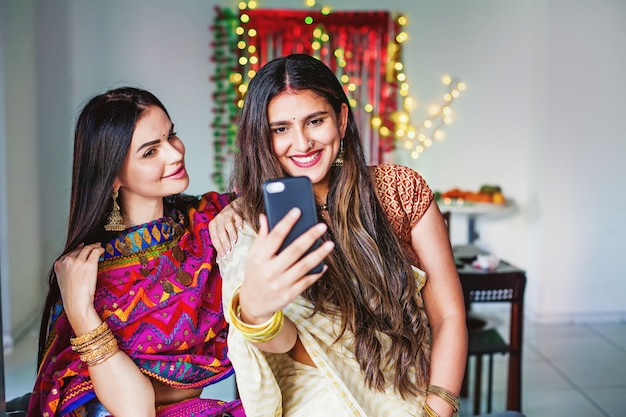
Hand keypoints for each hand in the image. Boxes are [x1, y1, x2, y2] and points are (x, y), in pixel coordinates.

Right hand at [54, 243, 104, 323]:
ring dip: (94, 246)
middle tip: (93, 246)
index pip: (69, 252)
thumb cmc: (72, 295)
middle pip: (78, 249)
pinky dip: (100, 249)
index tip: (82, 247)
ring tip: (98, 247)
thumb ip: (67, 270)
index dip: (77, 249)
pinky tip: (102, 250)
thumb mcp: (63, 280)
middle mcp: (67, 261)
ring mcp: (78, 262)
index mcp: (59, 265)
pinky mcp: (89, 264)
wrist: (76, 302)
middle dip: (87, 247)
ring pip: (87, 248)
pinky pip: (95, 252)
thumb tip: (76, 265)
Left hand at [209, 201, 242, 256]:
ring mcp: (226, 214)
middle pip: (220, 232)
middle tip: (229, 250)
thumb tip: (221, 256)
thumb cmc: (226, 221)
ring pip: (227, 224)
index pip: (214, 238)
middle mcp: (218, 219)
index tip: (223, 255)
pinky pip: (236, 217)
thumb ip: (220, 240)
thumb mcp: (221, 229)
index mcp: (212, 225)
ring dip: (231, 233)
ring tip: (234, 241)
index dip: (218, 247)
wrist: (234, 206)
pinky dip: (239, 222)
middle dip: (224, 242)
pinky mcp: (235, 211)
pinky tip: (241, 228)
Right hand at [238, 208, 333, 322]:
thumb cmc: (255, 274)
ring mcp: (280, 284)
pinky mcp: (289, 295)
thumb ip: (261, 237)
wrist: (253, 303)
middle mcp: (270, 271)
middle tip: (322, 226)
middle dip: (309, 236)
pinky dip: (316, 272)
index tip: (298, 211)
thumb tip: (265, 216)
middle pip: (294, 250)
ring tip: (330, 244)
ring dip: (319, 254)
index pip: (275, 236)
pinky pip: (306, 281)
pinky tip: (324, 264)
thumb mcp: (253, 256)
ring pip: (304, 266)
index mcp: (259, 258)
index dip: (287, 222)